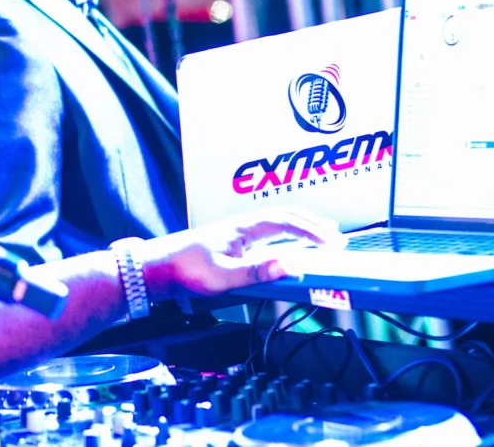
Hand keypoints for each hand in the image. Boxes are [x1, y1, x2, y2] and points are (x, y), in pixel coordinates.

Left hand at [143, 206, 345, 297]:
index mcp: (243, 228)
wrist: (156, 268)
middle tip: (336, 236)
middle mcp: (242, 226)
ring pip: (276, 223)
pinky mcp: (231, 243)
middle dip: (312, 224)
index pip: (286, 222)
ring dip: (301, 227)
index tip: (334, 244)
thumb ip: (258, 271)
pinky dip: (285, 235)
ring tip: (321, 234)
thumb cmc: (185, 270)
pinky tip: (288, 246)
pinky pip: (266, 233)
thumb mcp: (224, 276)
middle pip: (284, 217)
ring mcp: (237, 234)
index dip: (313, 232)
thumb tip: (290, 265)